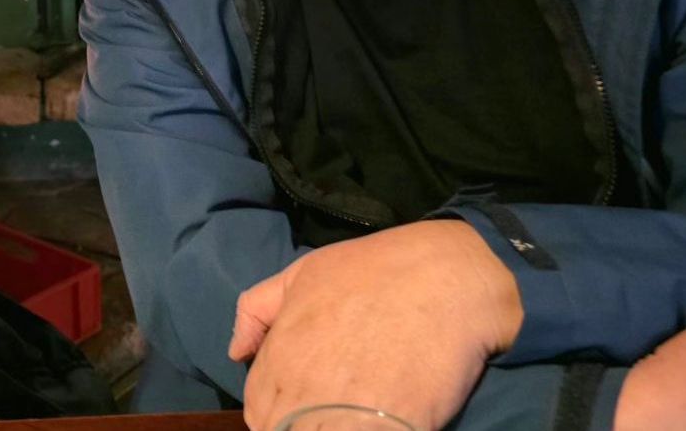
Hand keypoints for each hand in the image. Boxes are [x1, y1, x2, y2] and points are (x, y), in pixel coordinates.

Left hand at [228, 220, 521, 430]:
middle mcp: (303, 392)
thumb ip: (257, 311)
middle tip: (330, 409)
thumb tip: (236, 352)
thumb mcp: (301, 274)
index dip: (278, 411)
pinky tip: (380, 421)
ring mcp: (345, 416)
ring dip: (330, 428)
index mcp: (279, 359)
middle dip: (301, 424)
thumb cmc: (373, 270)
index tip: (301, 402)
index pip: (258, 412)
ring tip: (350, 414)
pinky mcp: (393, 429)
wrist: (448, 277)